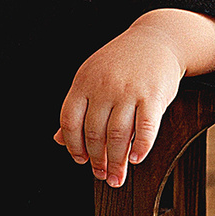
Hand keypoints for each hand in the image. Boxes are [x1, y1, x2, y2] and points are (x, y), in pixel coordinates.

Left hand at [57, 22, 186, 186]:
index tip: (81, 161)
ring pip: (117, 135)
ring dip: (116, 162)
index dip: (73, 146)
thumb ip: (76, 108)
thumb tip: (58, 140)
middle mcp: (103, 87)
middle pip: (94, 133)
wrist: (156, 39)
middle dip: (97, 161)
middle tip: (102, 176)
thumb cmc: (121, 63)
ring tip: (117, 176)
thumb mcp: (91, 78)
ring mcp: (128, 91)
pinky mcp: (153, 95)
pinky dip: (141, 147)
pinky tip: (136, 159)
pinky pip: (145, 128)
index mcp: (83, 82)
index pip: (70, 121)